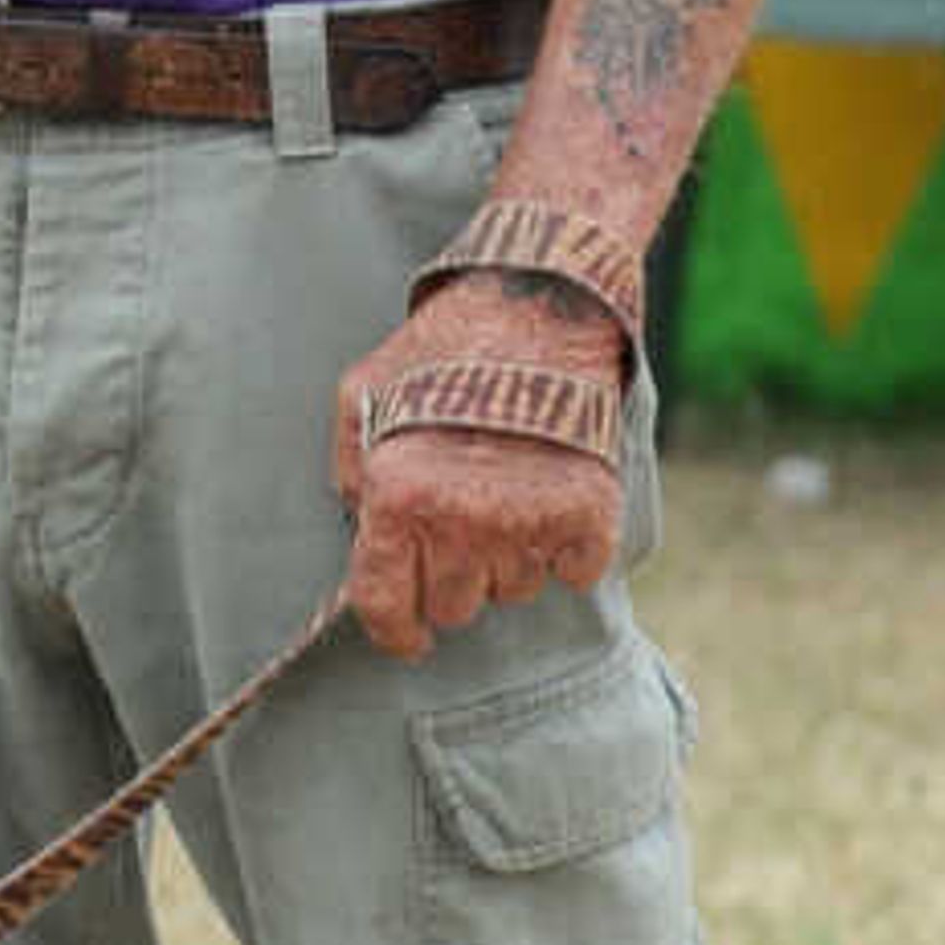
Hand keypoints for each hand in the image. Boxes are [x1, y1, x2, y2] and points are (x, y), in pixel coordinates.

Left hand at [330, 277, 626, 659]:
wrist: (540, 303)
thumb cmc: (443, 350)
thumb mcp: (361, 398)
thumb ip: (354, 474)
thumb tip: (361, 533)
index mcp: (397, 496)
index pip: (386, 606)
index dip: (395, 634)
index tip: (407, 641)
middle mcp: (461, 520)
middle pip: (454, 608)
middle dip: (450, 578)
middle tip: (462, 527)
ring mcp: (529, 521)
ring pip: (513, 592)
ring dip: (507, 559)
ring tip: (508, 493)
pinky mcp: (590, 514)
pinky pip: (575, 572)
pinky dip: (568, 550)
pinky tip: (553, 500)